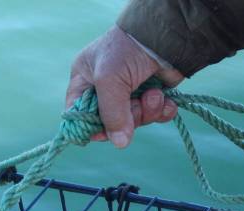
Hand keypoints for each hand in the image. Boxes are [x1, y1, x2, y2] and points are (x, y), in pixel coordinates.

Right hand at [65, 26, 183, 147]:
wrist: (164, 34)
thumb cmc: (126, 50)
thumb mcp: (109, 80)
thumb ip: (111, 114)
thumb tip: (120, 143)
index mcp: (85, 81)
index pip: (78, 114)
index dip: (89, 126)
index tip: (103, 133)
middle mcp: (105, 89)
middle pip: (110, 123)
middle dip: (127, 118)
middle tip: (136, 105)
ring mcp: (130, 92)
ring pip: (134, 121)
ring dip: (147, 113)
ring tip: (154, 95)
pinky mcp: (151, 94)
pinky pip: (154, 116)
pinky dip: (161, 111)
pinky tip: (165, 100)